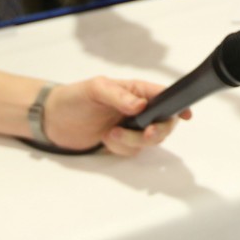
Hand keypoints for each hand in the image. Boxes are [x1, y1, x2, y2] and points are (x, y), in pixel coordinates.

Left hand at [44, 77, 189, 155]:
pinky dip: (121, 148)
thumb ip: (119, 96)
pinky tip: (106, 140)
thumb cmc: (74, 98)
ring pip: (149, 140)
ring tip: (109, 134)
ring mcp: (132, 127)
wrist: (53, 120)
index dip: (178, 106)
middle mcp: (139, 109)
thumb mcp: (95, 89)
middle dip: (156, 132)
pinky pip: (133, 150)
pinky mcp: (122, 142)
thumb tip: (141, 106)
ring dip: (131, 141)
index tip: (186, 116)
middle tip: (146, 135)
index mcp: (137, 91)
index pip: (165, 96)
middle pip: (163, 123)